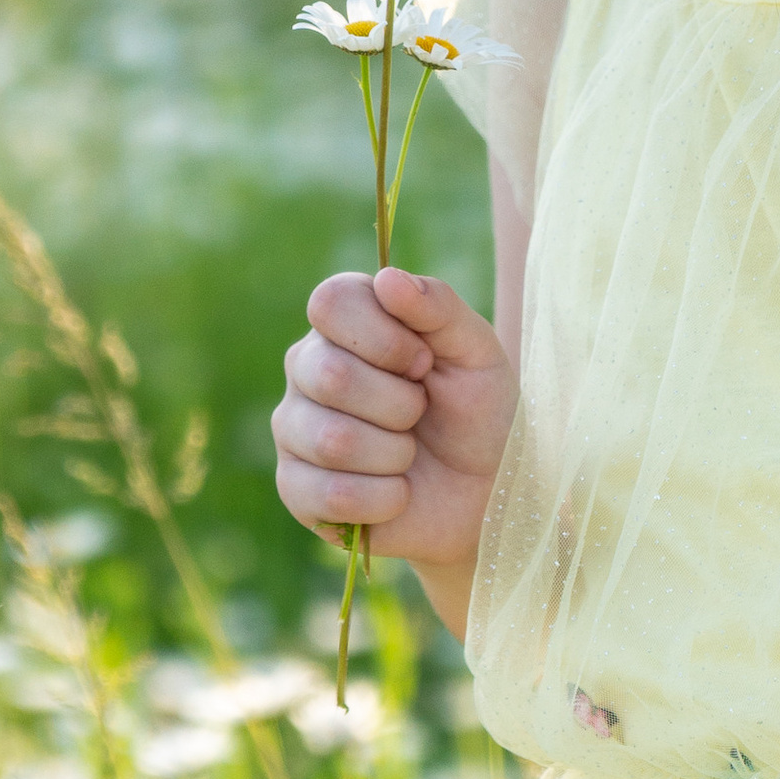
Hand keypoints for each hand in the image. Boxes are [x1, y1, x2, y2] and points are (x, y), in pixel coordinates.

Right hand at [271, 268, 517, 614]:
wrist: (485, 492)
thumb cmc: (478, 413)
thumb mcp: (476, 353)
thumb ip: (438, 308)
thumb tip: (388, 279)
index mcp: (345, 324)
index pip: (330, 303)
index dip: (386, 337)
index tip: (424, 362)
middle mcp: (307, 369)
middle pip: (331, 374)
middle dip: (401, 404)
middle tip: (420, 414)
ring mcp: (294, 430)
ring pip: (332, 440)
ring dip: (395, 455)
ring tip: (408, 456)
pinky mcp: (295, 490)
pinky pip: (330, 495)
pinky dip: (384, 499)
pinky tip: (397, 493)